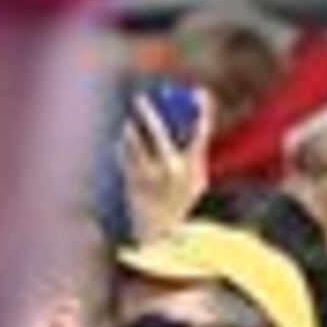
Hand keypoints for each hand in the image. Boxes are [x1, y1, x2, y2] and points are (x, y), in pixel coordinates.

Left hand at [119, 92, 211, 244]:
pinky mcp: (131, 182)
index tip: (200, 92)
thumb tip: (199, 123)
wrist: (158, 233)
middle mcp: (171, 170)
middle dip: (149, 112)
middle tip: (140, 99)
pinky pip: (124, 155)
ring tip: (129, 125)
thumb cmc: (179, 203)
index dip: (204, 110)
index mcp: (192, 169)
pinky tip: (123, 143)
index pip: (201, 132)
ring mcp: (149, 177)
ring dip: (131, 129)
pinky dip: (123, 147)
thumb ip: (197, 156)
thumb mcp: (197, 182)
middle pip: (159, 132)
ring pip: (135, 142)